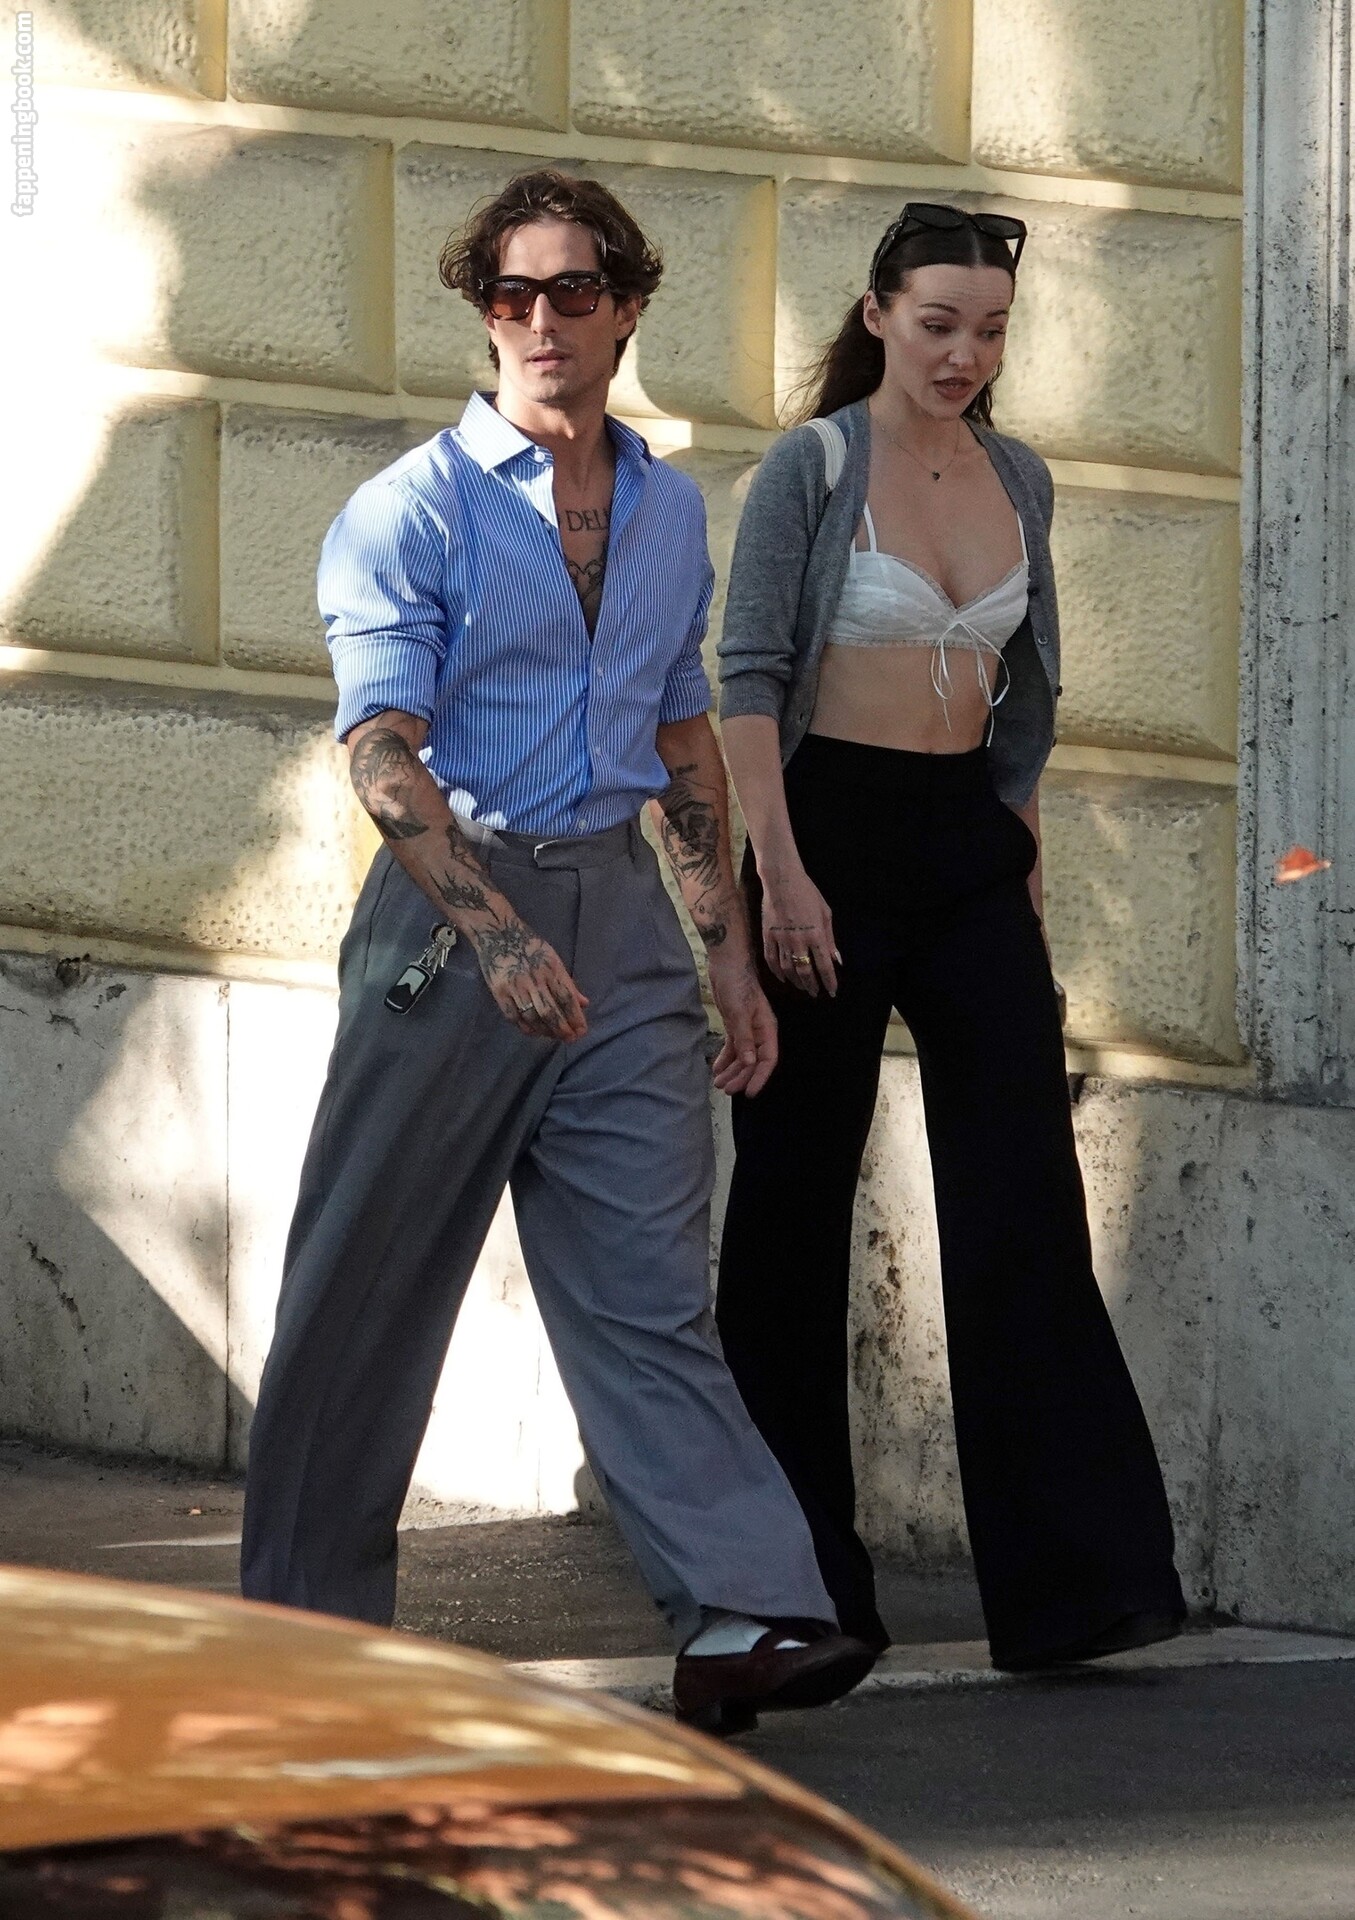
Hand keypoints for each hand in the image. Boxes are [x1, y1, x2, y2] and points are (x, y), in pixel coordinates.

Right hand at [469, 913, 588, 1041]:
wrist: (497, 933)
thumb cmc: (530, 946)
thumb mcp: (553, 958)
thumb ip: (567, 982)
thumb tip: (584, 1003)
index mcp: (550, 968)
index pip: (566, 998)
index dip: (575, 1017)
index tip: (581, 1031)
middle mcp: (534, 978)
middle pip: (550, 1011)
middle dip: (562, 1029)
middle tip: (569, 1038)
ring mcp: (515, 986)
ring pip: (532, 1017)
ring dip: (545, 1031)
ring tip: (554, 1036)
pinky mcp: (499, 991)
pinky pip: (513, 1016)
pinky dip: (525, 1027)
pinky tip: (534, 1031)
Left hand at [707, 950, 777, 1096]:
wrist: (725, 964)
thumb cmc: (736, 983)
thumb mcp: (739, 1011)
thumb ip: (744, 1038)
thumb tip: (751, 1062)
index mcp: (766, 1028)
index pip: (768, 1058)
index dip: (760, 1077)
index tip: (749, 1092)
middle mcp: (759, 1032)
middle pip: (753, 1061)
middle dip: (741, 1076)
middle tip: (726, 1090)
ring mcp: (747, 1029)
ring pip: (742, 1056)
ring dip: (732, 1070)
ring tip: (718, 1083)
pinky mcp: (734, 1025)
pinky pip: (732, 1047)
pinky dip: (725, 1059)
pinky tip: (717, 1069)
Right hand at [760, 864, 839, 996]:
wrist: (782, 880)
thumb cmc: (807, 893)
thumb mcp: (825, 913)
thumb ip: (830, 939)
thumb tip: (836, 959)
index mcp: (816, 934)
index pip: (824, 965)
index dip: (829, 981)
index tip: (832, 992)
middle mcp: (799, 941)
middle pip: (805, 972)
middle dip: (812, 986)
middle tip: (816, 993)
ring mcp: (781, 940)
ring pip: (788, 969)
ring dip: (796, 981)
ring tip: (802, 987)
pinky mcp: (768, 936)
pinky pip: (771, 960)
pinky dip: (777, 972)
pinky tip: (783, 978)